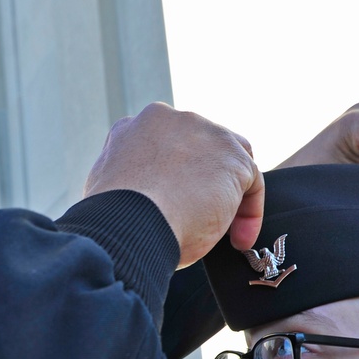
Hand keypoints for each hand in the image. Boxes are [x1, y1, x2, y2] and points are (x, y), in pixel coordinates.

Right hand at [84, 102, 262, 266]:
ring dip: (230, 193)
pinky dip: (249, 212)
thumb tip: (140, 191)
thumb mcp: (107, 187)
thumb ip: (128, 176)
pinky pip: (250, 182)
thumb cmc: (116, 218)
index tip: (174, 204)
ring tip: (225, 231)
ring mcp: (204, 133)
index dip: (175, 174)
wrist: (130, 223)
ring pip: (229, 160)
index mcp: (137, 127)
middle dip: (205, 179)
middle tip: (201, 216)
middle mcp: (172, 119)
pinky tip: (237, 239)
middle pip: (202, 146)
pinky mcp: (232, 157)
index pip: (168, 142)